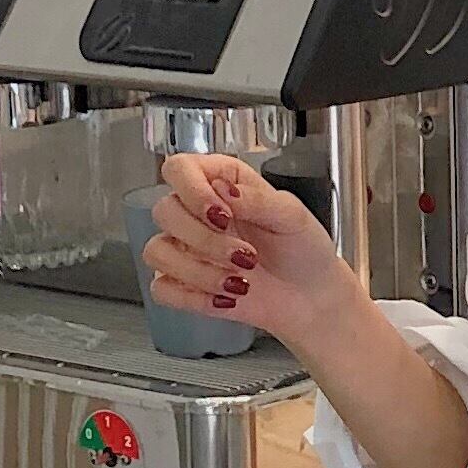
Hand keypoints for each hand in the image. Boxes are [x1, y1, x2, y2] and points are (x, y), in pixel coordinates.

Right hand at [143, 153, 359, 351]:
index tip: (222, 214)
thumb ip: (258, 199)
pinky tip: (225, 298)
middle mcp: (197, 212)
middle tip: (245, 255)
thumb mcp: (292, 216)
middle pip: (164, 211)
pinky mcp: (183, 284)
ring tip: (240, 280)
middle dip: (205, 239)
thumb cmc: (303, 248)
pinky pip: (163, 289)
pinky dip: (194, 297)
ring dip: (200, 271)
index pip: (179, 168)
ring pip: (157, 252)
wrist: (311, 296)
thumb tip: (224, 190)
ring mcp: (186, 249)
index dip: (192, 190)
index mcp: (222, 182)